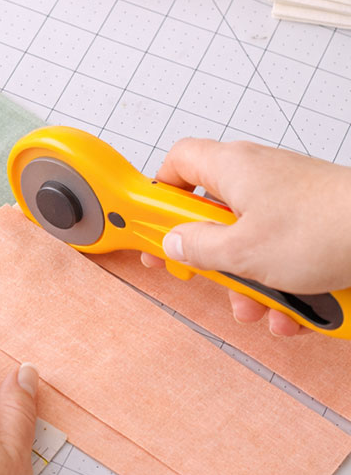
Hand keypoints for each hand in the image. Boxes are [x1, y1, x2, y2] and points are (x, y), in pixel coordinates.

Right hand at [141, 138, 350, 335]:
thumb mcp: (242, 251)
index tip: (148, 230)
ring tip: (263, 306)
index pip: (176, 164)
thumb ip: (199, 248)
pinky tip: (296, 310)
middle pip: (214, 213)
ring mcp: (291, 198)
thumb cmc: (326, 227)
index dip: (156, 196)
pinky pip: (287, 254)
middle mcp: (260, 175)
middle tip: (209, 277)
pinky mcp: (318, 222)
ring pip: (253, 242)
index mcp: (232, 167)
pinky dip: (287, 284)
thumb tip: (177, 243)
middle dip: (214, 258)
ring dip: (252, 282)